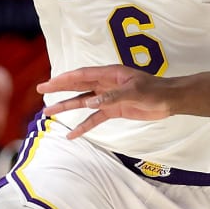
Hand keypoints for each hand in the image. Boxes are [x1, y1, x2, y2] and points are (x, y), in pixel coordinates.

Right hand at [36, 65, 174, 137]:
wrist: (169, 100)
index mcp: (109, 74)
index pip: (82, 76)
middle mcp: (105, 84)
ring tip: (48, 112)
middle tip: (40, 90)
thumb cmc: (155, 91)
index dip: (64, 79)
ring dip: (66, 107)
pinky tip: (72, 134)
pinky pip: (94, 118)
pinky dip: (83, 126)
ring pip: (82, 103)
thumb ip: (112, 97)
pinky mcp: (113, 110)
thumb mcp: (135, 92)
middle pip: (77, 87)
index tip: (48, 83)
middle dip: (59, 88)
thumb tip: (90, 103)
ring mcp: (108, 97)